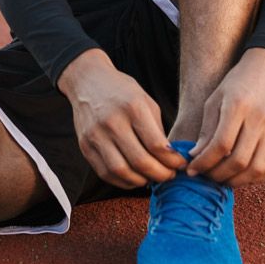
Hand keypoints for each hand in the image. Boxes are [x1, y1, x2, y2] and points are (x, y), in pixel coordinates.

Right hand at [58, 49, 182, 188]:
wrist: (87, 82)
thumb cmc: (121, 92)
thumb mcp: (146, 102)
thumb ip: (157, 131)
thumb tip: (170, 159)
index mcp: (132, 108)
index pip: (156, 145)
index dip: (172, 161)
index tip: (180, 164)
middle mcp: (112, 122)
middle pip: (140, 162)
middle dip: (160, 175)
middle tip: (169, 176)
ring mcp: (95, 135)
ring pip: (121, 171)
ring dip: (141, 181)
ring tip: (151, 178)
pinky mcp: (84, 146)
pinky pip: (105, 173)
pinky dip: (122, 181)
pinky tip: (134, 177)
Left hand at [186, 48, 264, 185]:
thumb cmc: (236, 84)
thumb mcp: (214, 99)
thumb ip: (206, 129)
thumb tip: (195, 156)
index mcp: (238, 106)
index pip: (221, 144)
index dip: (204, 162)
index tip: (191, 169)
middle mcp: (260, 120)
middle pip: (239, 160)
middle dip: (217, 174)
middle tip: (205, 175)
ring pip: (257, 169)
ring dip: (236, 180)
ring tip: (221, 178)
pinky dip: (255, 178)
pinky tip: (241, 175)